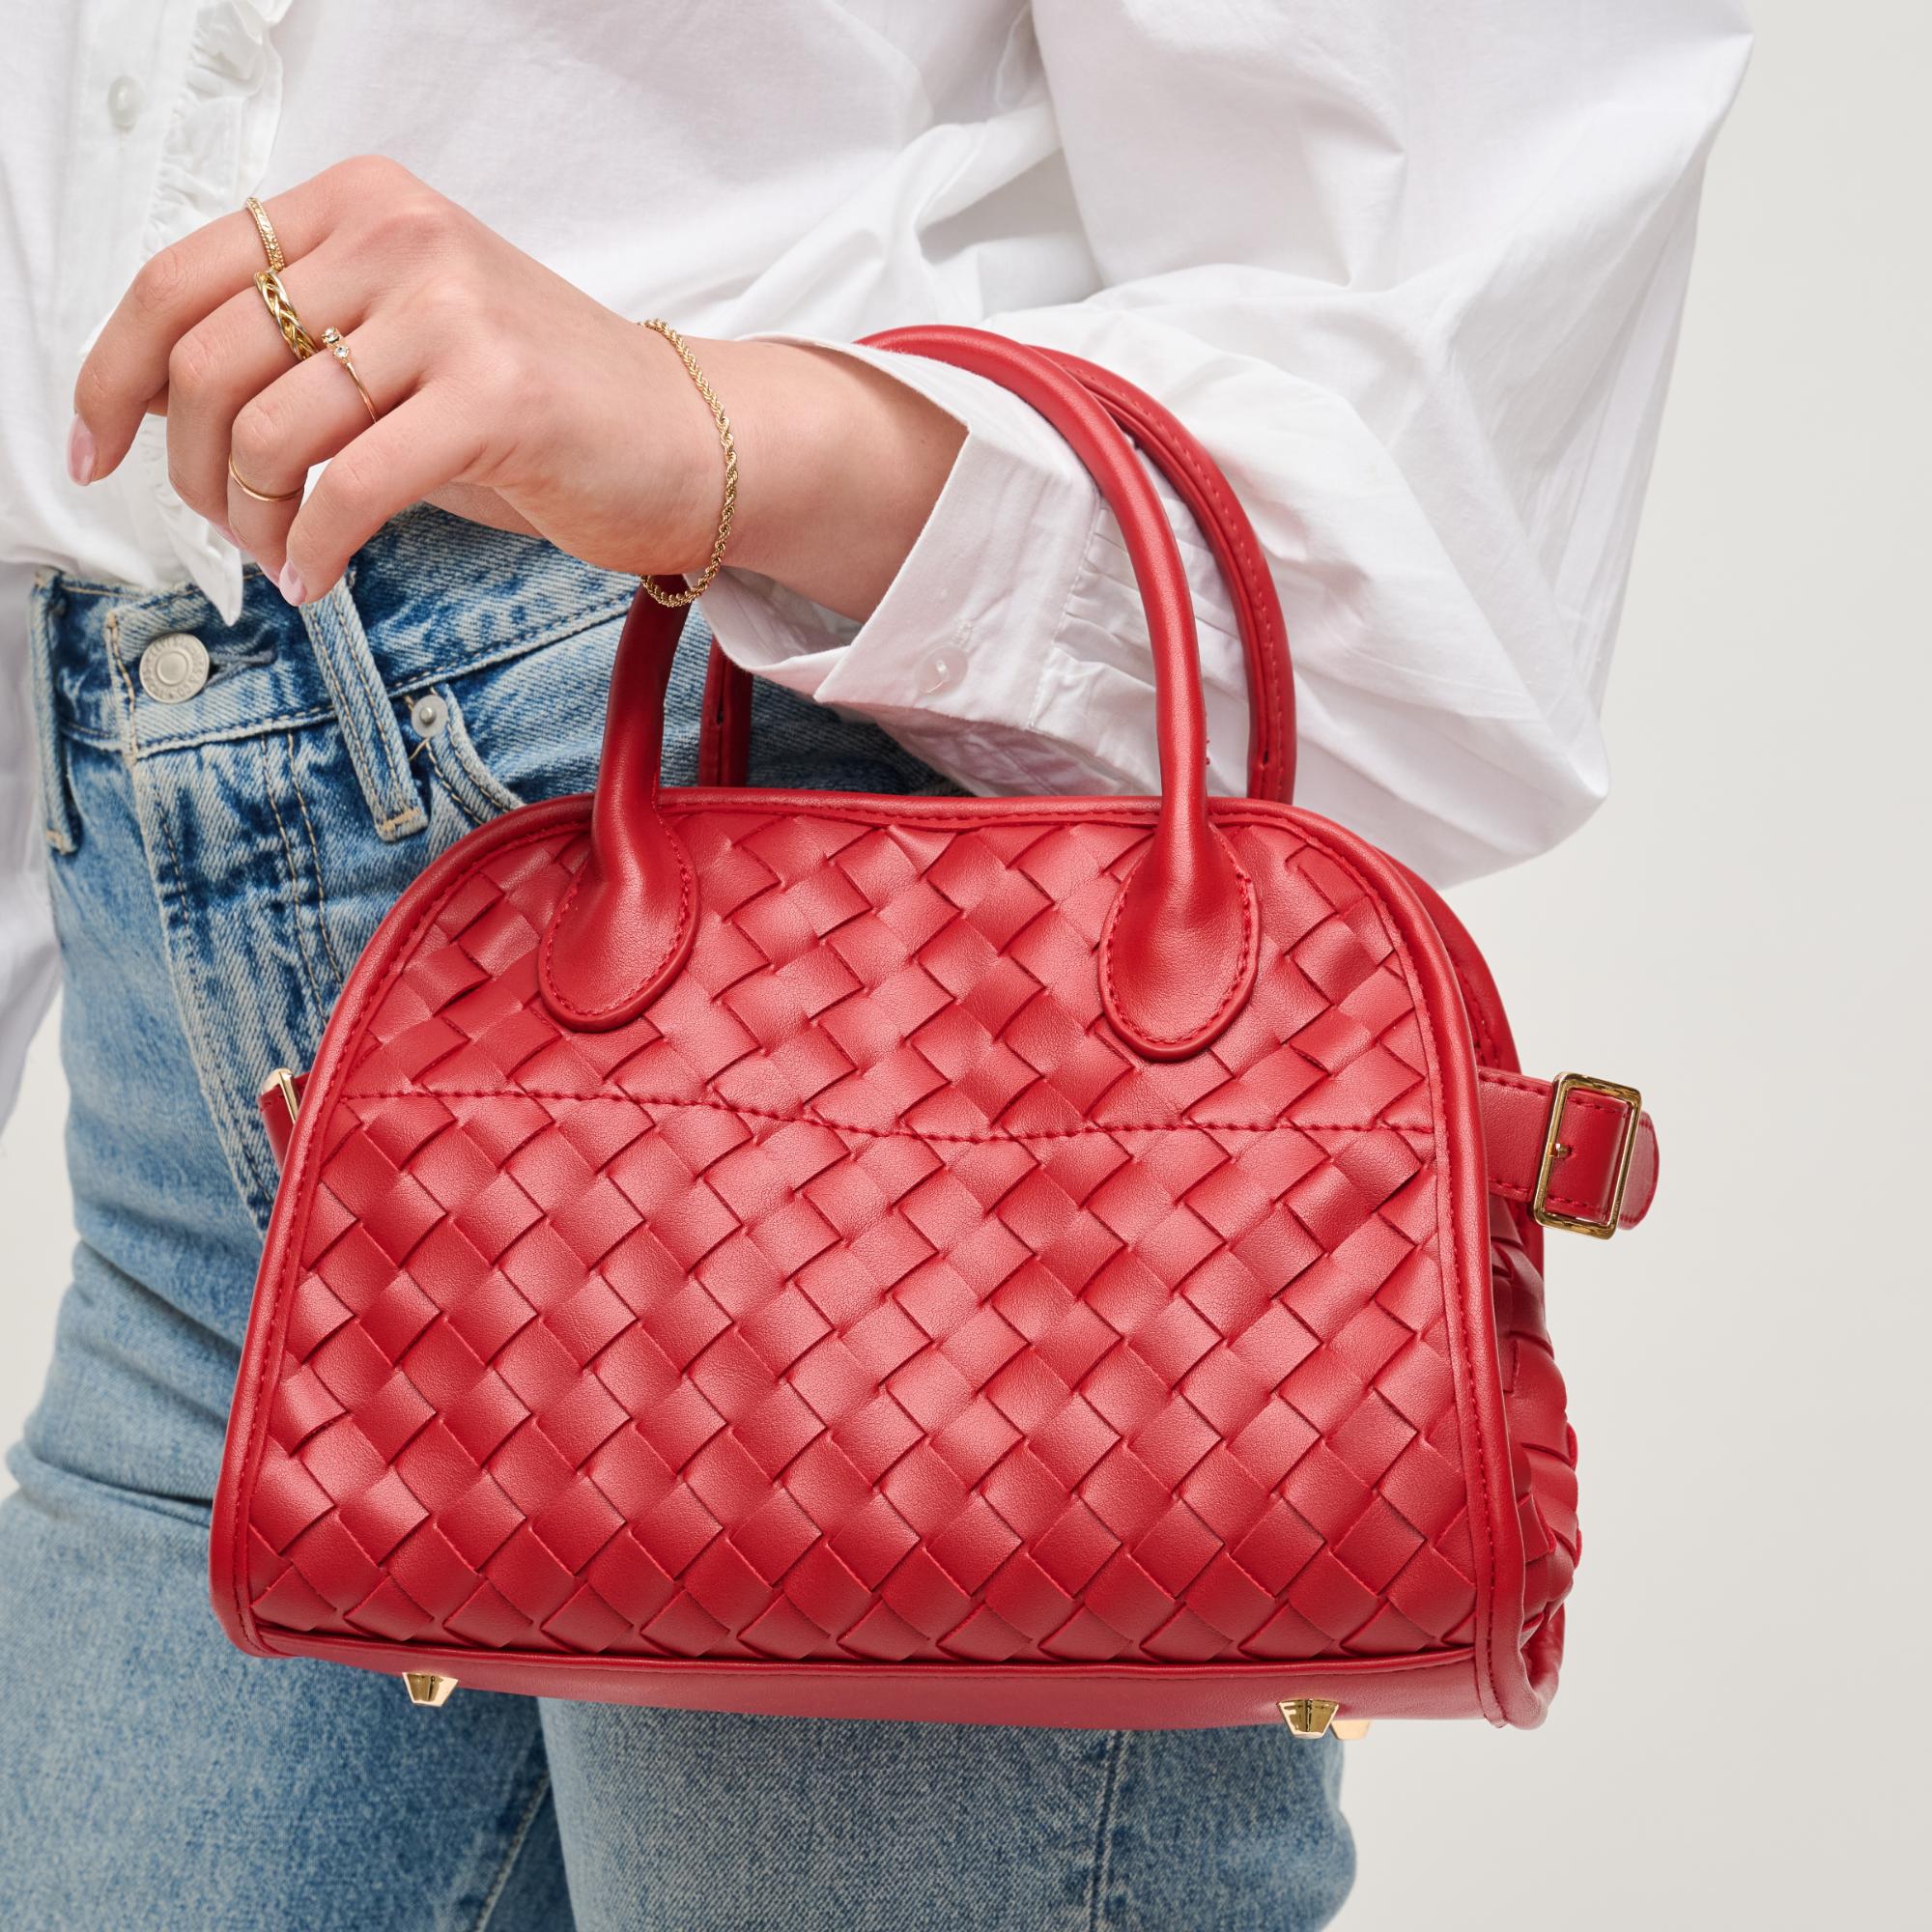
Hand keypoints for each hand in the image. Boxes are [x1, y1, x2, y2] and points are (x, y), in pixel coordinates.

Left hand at [69, 155, 962, 614]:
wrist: (688, 438)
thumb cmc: (545, 407)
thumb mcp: (405, 342)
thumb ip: (303, 347)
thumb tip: (170, 413)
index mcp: (362, 206)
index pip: (180, 280)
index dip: (112, 376)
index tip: (96, 450)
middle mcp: (399, 236)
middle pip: (209, 359)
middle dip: (190, 470)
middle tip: (224, 531)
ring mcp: (450, 310)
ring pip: (270, 429)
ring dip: (252, 521)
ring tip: (282, 560)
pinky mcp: (497, 396)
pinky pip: (351, 489)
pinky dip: (314, 553)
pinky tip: (321, 582)